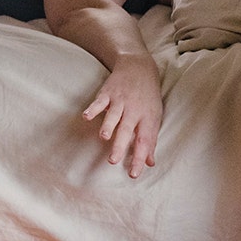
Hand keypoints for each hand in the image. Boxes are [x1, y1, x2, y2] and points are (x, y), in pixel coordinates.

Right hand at [82, 53, 162, 178]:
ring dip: (108, 125)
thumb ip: (150, 139)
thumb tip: (150, 163)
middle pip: (127, 129)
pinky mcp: (108, 92)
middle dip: (120, 145)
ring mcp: (120, 99)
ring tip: (103, 137)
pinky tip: (86, 117)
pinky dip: (93, 108)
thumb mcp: (154, 116)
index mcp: (148, 117)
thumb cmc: (148, 96)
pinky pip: (100, 101)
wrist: (138, 66)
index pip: (145, 140)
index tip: (133, 174)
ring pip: (114, 115)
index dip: (139, 157)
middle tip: (112, 161)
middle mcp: (134, 109)